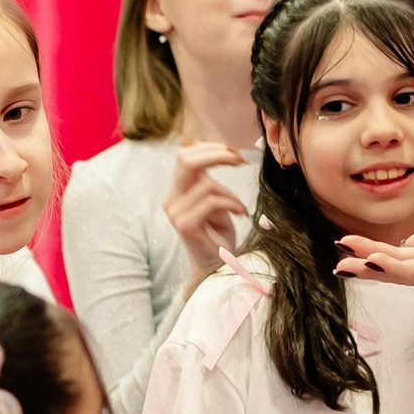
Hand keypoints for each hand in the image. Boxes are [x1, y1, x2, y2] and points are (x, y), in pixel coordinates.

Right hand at [162, 138, 249, 285]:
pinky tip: (241, 213)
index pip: (185, 155)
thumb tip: (220, 152)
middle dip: (217, 155)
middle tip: (241, 160)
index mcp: (177, 190)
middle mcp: (172, 199)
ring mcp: (176, 213)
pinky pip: (212, 202)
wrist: (217, 266)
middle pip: (187, 160)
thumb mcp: (215, 200)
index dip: (209, 148)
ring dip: (232, 194)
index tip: (233, 152)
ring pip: (207, 185)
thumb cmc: (218, 233)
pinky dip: (232, 204)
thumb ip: (209, 181)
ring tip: (241, 208)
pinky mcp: (185, 226)